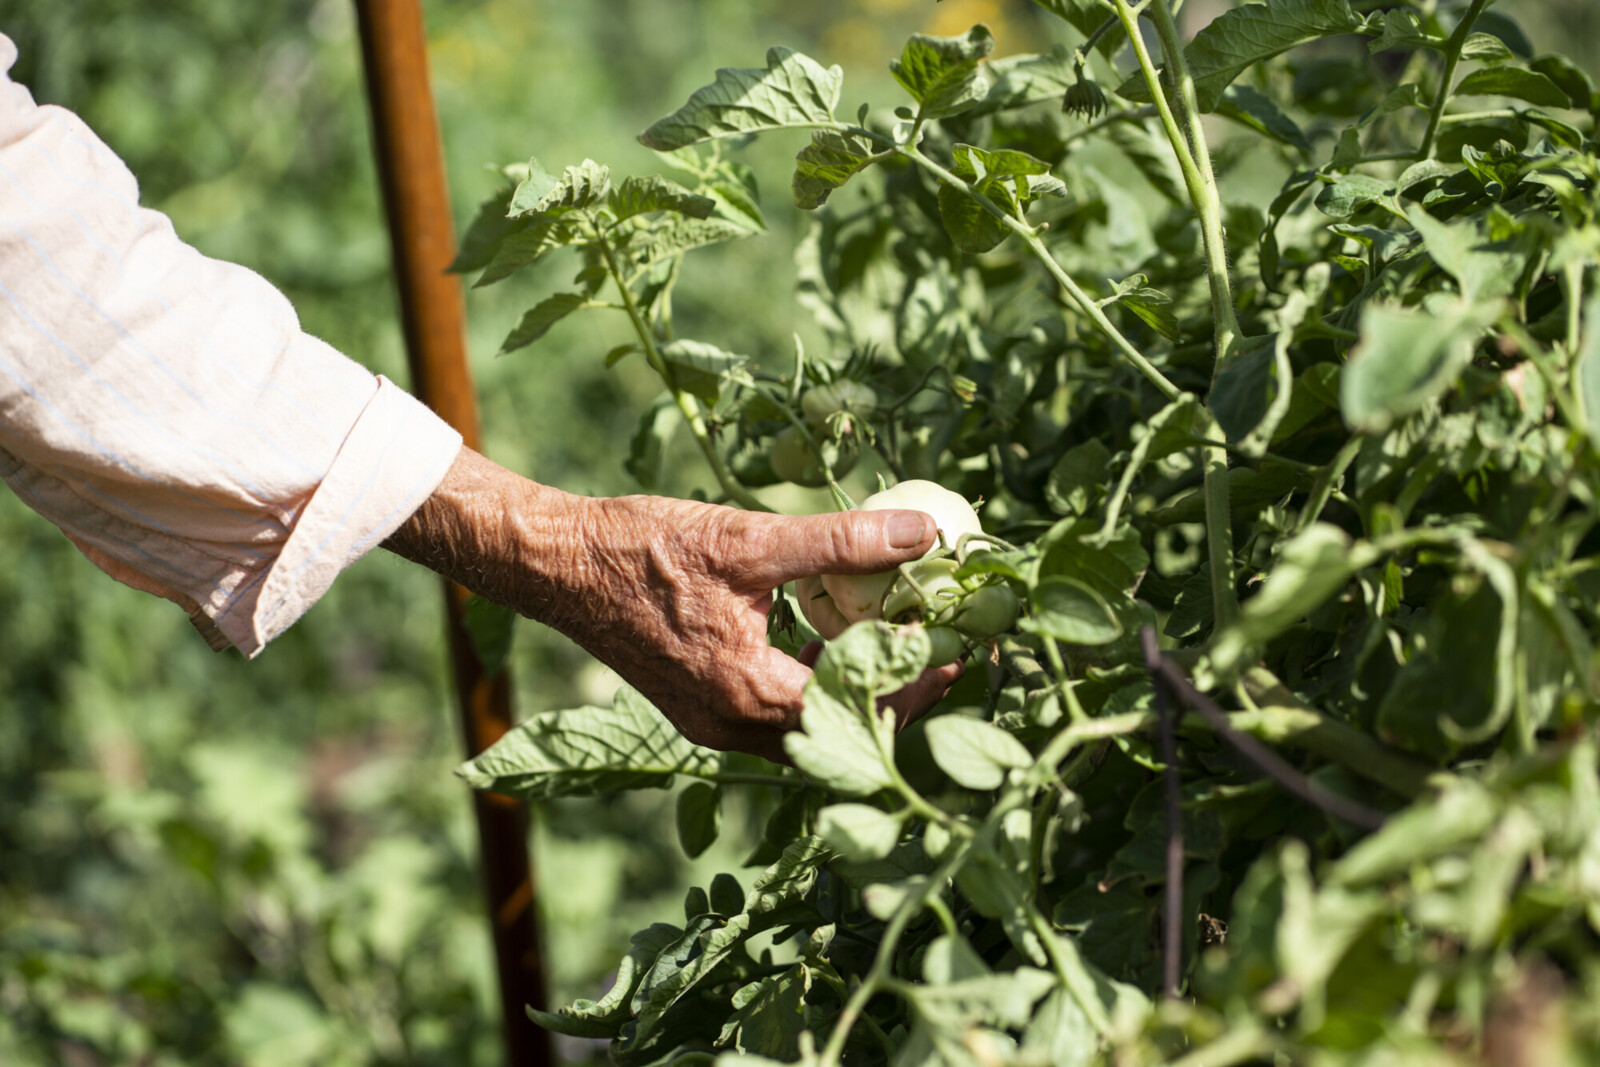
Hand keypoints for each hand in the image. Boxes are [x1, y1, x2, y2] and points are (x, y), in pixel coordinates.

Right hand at [385, 448, 963, 760]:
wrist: (558, 565)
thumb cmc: (643, 550)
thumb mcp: (749, 538)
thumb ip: (840, 542)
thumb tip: (924, 532)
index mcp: (749, 693)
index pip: (858, 709)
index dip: (916, 684)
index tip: (958, 653)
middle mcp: (731, 725)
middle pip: (836, 728)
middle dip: (891, 693)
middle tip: (936, 650)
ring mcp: (710, 722)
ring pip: (803, 725)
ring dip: (848, 688)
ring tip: (891, 642)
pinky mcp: (696, 707)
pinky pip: (770, 711)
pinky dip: (806, 682)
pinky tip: (823, 638)